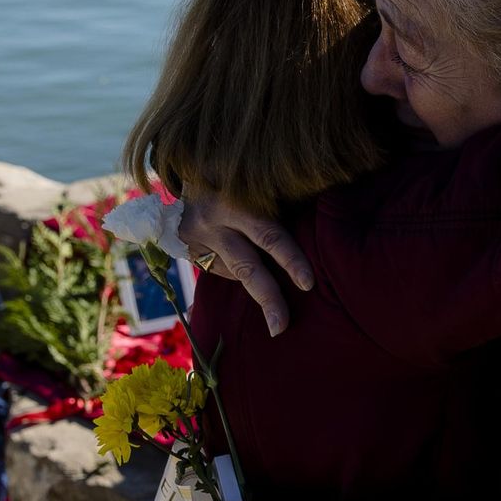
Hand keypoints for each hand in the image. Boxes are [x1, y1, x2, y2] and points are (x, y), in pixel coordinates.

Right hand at [179, 188, 313, 335]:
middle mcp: (214, 220)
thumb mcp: (256, 187)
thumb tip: (315, 238)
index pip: (270, 236)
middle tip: (282, 327)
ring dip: (259, 296)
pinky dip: (239, 275)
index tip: (308, 284)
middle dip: (269, 298)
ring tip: (278, 324)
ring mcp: (196, 237)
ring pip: (233, 273)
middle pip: (247, 267)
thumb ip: (277, 208)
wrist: (186, 174)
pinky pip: (218, 270)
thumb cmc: (241, 181)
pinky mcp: (186, 249)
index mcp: (237, 201)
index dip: (291, 260)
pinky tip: (255, 280)